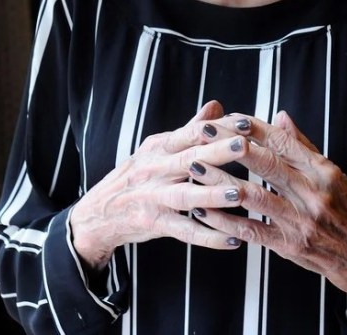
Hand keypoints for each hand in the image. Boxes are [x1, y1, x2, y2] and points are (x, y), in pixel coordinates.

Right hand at [68, 100, 254, 269]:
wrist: (100, 212)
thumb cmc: (137, 176)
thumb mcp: (158, 149)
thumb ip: (190, 129)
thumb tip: (216, 106)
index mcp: (159, 147)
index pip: (191, 133)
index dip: (218, 128)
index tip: (246, 123)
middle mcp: (154, 169)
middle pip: (189, 159)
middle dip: (218, 152)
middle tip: (245, 146)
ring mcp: (153, 197)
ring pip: (186, 195)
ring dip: (213, 194)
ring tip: (240, 193)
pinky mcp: (154, 223)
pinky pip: (184, 231)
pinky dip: (209, 237)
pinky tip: (233, 240)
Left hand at [190, 110, 346, 298]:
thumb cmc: (345, 210)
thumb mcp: (332, 174)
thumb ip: (302, 146)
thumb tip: (279, 116)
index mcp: (322, 171)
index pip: (282, 142)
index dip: (252, 127)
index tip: (227, 117)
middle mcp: (312, 193)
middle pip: (264, 163)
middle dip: (229, 145)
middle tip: (201, 132)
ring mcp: (299, 220)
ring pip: (252, 196)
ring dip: (219, 180)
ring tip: (195, 168)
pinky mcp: (289, 245)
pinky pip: (250, 231)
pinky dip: (224, 220)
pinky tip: (203, 211)